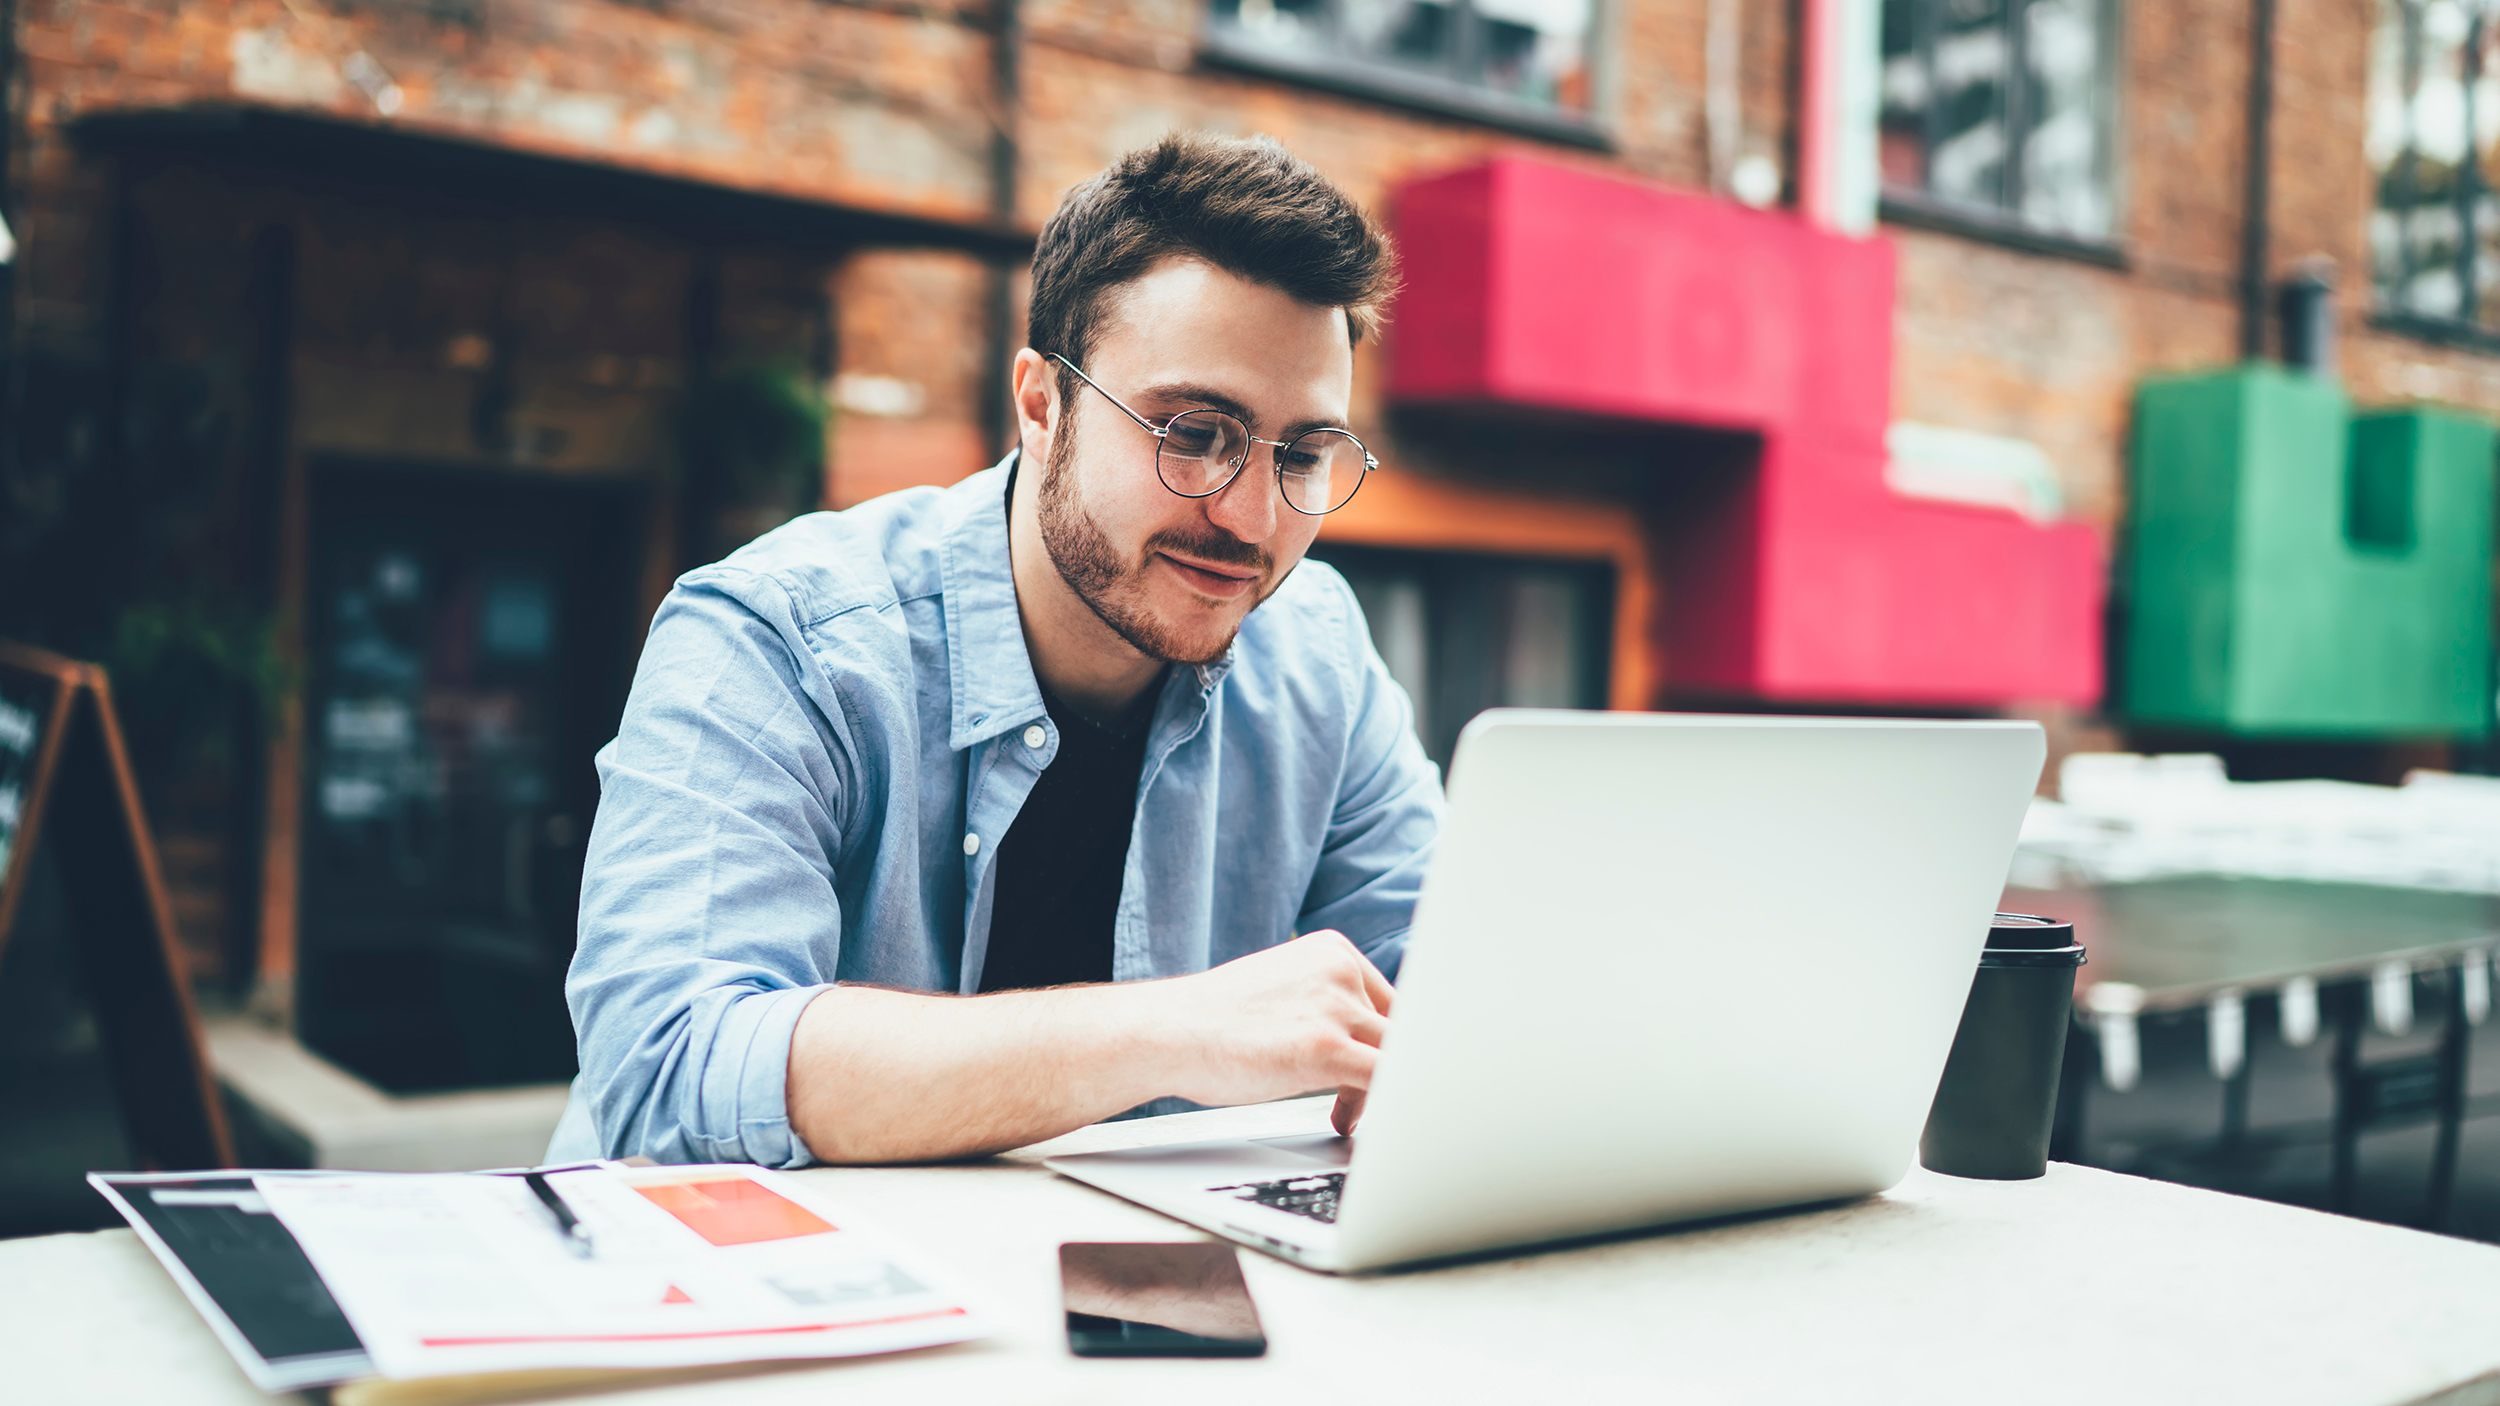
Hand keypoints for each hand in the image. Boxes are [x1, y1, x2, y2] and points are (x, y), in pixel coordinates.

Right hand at [1148, 931, 1393, 1129]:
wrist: (1167, 1032)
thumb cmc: (1214, 1021)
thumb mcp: (1285, 992)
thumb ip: (1327, 1004)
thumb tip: (1370, 1042)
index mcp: (1332, 950)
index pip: (1388, 1001)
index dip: (1384, 1043)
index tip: (1372, 1070)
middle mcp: (1340, 970)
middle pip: (1396, 1029)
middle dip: (1382, 1070)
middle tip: (1355, 1101)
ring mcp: (1335, 1006)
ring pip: (1393, 1057)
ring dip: (1374, 1094)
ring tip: (1344, 1113)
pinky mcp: (1327, 1047)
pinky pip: (1385, 1080)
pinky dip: (1380, 1106)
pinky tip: (1348, 1121)